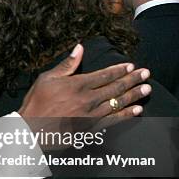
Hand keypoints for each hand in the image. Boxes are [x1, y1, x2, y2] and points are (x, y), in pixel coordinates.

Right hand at [18, 44, 150, 124]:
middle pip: (115, 87)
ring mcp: (91, 115)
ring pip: (118, 103)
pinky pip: (113, 120)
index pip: (105, 75)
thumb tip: (79, 48)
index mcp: (77, 85)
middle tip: (146, 74)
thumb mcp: (47, 78)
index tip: (131, 66)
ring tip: (147, 89)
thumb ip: (66, 65)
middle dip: (132, 80)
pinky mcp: (90, 129)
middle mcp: (87, 99)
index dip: (119, 70)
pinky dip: (126, 115)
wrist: (31, 130)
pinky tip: (136, 110)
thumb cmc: (36, 102)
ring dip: (134, 95)